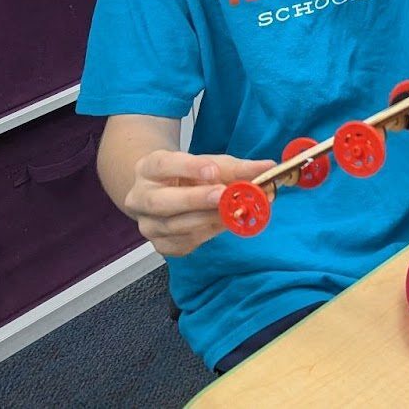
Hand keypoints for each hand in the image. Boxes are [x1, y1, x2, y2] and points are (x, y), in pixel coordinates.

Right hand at [123, 150, 272, 257]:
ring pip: (175, 226)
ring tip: (235, 211)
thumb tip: (267, 168)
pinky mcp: (159, 245)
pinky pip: (183, 244)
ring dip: (208, 219)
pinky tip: (224, 224)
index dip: (189, 168)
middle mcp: (140, 197)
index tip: (213, 170)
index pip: (164, 165)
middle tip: (224, 195)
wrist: (167, 193)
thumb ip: (237, 167)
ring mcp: (147, 224)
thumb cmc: (189, 175)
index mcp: (149, 168)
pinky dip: (207, 234)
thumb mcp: (210, 164)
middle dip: (196, 200)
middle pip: (163, 202)